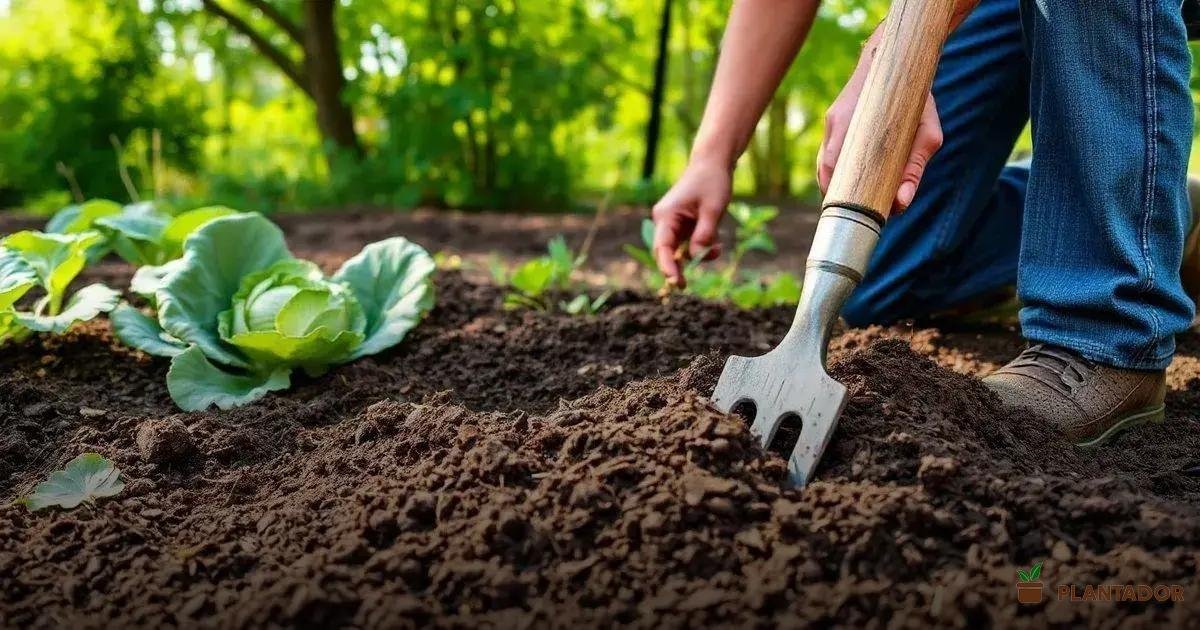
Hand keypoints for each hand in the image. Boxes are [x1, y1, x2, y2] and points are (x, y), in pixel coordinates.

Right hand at [650, 159, 731, 286]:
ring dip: (696, 255)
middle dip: (677, 267)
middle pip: (666, 252)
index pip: (662, 247)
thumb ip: (704, 235)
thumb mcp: (713, 210)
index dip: (666, 266)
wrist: (713, 163)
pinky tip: (716, 244)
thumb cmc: (712, 182)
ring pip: (679, 249)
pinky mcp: (681, 224)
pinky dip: (700, 247)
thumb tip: (696, 257)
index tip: (674, 281)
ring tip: (717, 249)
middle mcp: (664, 220)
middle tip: (684, 286)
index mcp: (666, 215)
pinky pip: (687, 243)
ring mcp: (672, 222)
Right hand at [816, 35, 943, 211]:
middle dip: (840, 198)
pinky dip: (837, 175)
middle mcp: (835, 124)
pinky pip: (828, 157)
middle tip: (862, 215)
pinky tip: (853, 188)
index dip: (842, 198)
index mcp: (850, 124)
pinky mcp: (833, 124)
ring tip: (858, 205)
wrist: (897, 57)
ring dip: (837, 188)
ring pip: (824, 167)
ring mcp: (831, 124)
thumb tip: (902, 203)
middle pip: (826, 174)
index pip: (833, 172)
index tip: (860, 214)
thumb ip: (914, 168)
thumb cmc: (916, 97)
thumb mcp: (926, 132)